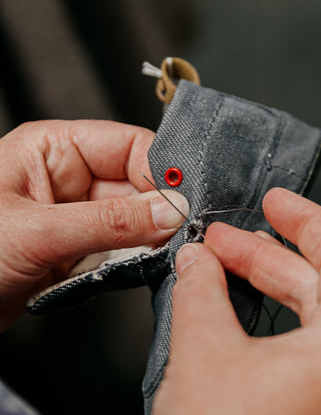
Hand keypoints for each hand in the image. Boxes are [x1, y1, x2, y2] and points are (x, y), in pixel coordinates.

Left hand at [0, 120, 188, 330]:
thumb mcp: (37, 232)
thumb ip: (112, 222)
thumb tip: (173, 211)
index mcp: (50, 149)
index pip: (129, 146)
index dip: (163, 171)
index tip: (188, 201)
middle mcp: (65, 178)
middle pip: (138, 185)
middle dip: (161, 210)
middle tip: (185, 234)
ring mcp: (72, 217)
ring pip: (135, 221)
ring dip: (150, 241)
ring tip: (164, 255)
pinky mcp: (75, 253)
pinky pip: (121, 250)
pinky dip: (135, 262)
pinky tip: (142, 269)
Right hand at [144, 189, 320, 414]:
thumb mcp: (203, 350)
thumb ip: (204, 287)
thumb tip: (203, 262)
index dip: (308, 220)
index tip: (279, 203)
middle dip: (279, 263)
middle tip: (233, 245)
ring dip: (287, 299)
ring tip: (235, 277)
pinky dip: (302, 338)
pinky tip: (258, 325)